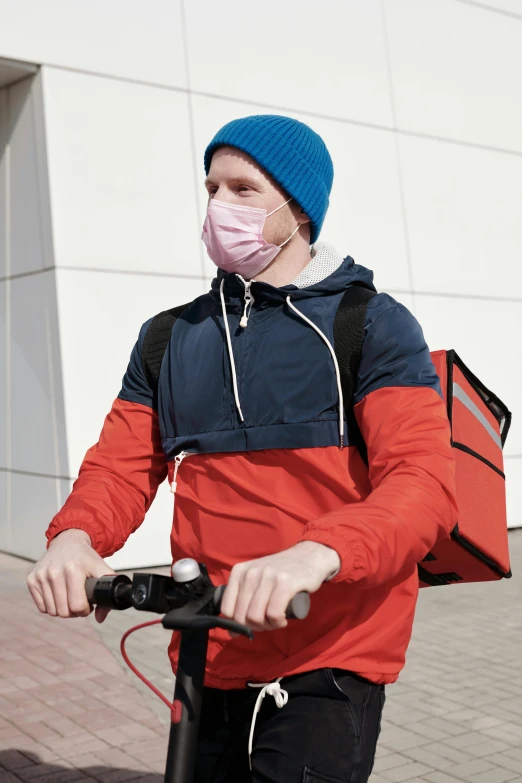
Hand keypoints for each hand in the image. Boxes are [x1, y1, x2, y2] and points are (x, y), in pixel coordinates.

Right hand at [26, 529, 114, 622]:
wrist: (67, 542)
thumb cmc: (85, 558)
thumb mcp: (101, 569)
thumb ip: (107, 592)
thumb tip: (100, 618)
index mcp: (74, 569)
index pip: (77, 605)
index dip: (85, 610)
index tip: (88, 604)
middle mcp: (55, 572)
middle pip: (63, 611)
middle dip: (74, 612)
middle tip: (78, 601)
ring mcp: (41, 575)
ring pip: (52, 611)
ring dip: (62, 610)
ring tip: (69, 598)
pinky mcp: (32, 579)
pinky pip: (41, 607)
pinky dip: (51, 606)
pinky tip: (58, 595)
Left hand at [220, 541, 339, 632]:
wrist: (308, 556)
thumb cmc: (280, 574)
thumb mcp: (256, 581)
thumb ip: (243, 601)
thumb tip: (232, 633)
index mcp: (239, 571)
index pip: (226, 609)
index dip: (238, 623)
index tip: (252, 622)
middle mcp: (251, 572)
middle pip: (241, 617)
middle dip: (255, 627)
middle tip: (268, 622)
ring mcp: (268, 576)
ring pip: (256, 617)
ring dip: (267, 626)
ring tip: (276, 620)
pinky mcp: (285, 583)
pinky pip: (273, 614)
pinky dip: (277, 622)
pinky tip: (283, 619)